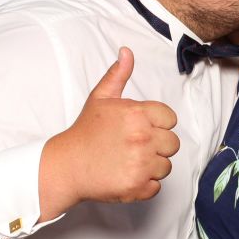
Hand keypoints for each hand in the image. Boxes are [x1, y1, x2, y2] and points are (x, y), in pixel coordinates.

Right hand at [39, 47, 179, 217]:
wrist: (66, 166)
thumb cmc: (85, 131)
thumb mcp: (100, 98)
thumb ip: (118, 74)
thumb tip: (127, 51)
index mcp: (138, 114)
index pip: (170, 119)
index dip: (157, 124)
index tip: (140, 129)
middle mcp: (143, 138)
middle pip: (172, 144)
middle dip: (157, 146)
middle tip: (133, 147)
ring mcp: (141, 164)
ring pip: (166, 166)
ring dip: (151, 166)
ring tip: (129, 161)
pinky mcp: (138, 187)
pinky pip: (156, 186)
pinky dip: (144, 185)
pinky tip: (127, 176)